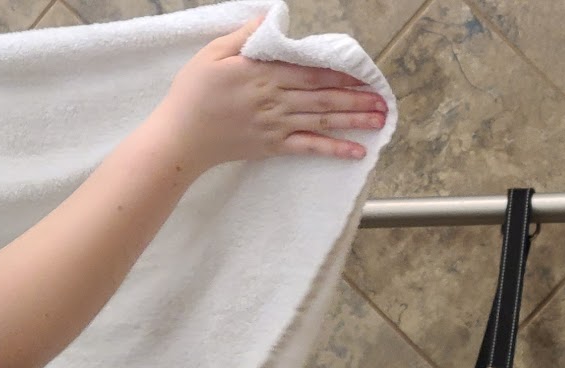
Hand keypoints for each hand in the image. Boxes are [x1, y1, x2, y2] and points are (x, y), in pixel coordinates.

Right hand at [146, 16, 386, 171]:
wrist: (180, 139)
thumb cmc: (192, 94)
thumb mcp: (212, 54)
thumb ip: (244, 37)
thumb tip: (268, 19)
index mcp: (262, 74)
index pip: (310, 71)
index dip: (340, 72)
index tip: (363, 72)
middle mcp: (275, 99)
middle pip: (323, 95)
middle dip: (356, 96)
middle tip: (384, 98)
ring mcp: (276, 125)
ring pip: (322, 119)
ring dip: (354, 118)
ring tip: (380, 117)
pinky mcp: (273, 146)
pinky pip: (310, 147)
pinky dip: (335, 149)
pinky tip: (358, 151)